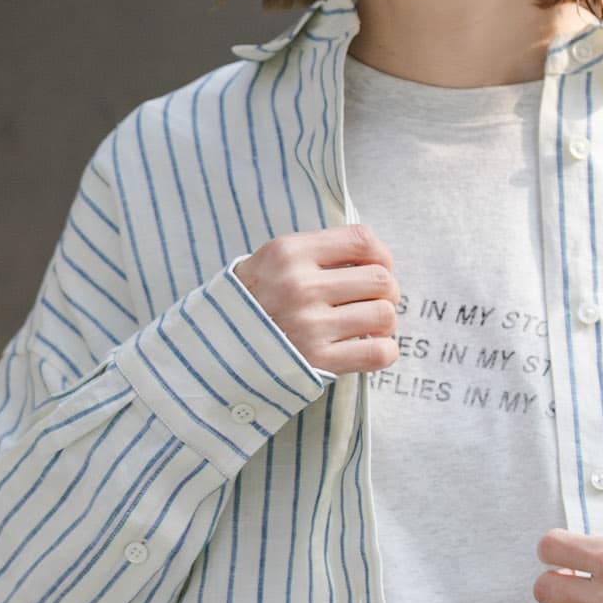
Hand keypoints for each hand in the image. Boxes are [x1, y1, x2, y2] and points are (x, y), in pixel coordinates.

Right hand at [233, 225, 399, 376]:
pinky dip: (385, 350)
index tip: (378, 267)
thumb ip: (315, 253)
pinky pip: (378, 353)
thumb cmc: (252, 303)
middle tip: (374, 301)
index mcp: (290, 252)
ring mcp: (310, 326)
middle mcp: (301, 286)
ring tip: (369, 325)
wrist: (215, 351)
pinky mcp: (319, 363)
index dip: (382, 255)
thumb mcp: (270, 262)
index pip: (362, 240)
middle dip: (386, 291)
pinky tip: (371, 347)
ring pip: (384, 315)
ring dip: (385, 322)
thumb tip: (372, 255)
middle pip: (380, 279)